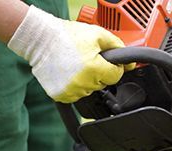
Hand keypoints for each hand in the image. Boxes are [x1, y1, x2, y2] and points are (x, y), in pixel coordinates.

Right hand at [8, 6, 132, 102]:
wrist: (41, 40)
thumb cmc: (68, 36)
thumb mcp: (97, 34)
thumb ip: (117, 46)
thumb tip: (130, 62)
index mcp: (94, 69)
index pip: (115, 76)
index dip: (112, 67)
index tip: (105, 60)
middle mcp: (82, 83)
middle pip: (102, 84)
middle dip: (99, 73)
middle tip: (86, 59)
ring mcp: (70, 91)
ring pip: (89, 91)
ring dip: (87, 81)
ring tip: (76, 65)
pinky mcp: (59, 95)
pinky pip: (75, 95)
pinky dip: (74, 86)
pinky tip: (68, 73)